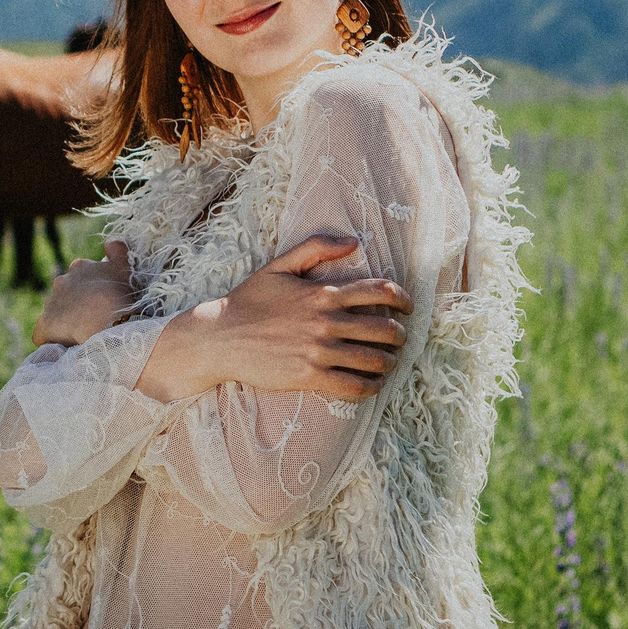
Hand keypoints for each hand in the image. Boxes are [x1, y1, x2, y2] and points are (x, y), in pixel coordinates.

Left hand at [32, 240, 134, 347]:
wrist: (110, 320)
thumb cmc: (122, 294)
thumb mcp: (126, 267)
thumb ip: (117, 250)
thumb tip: (108, 242)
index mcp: (80, 267)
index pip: (80, 278)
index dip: (90, 292)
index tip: (101, 303)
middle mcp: (61, 281)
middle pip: (66, 295)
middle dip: (75, 306)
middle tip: (93, 320)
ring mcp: (51, 303)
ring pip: (55, 314)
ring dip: (65, 323)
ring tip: (83, 335)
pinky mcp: (44, 325)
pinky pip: (43, 334)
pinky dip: (51, 340)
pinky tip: (64, 346)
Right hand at [134, 234, 408, 402]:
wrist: (219, 337)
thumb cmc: (249, 300)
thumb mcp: (279, 266)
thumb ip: (316, 247)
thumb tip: (353, 241)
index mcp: (323, 293)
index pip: (380, 292)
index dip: (403, 299)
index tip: (408, 307)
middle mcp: (326, 322)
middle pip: (384, 329)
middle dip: (400, 334)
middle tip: (399, 338)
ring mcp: (318, 352)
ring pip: (374, 360)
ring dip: (389, 362)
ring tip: (388, 362)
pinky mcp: (309, 377)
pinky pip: (354, 386)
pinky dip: (371, 386)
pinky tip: (372, 383)